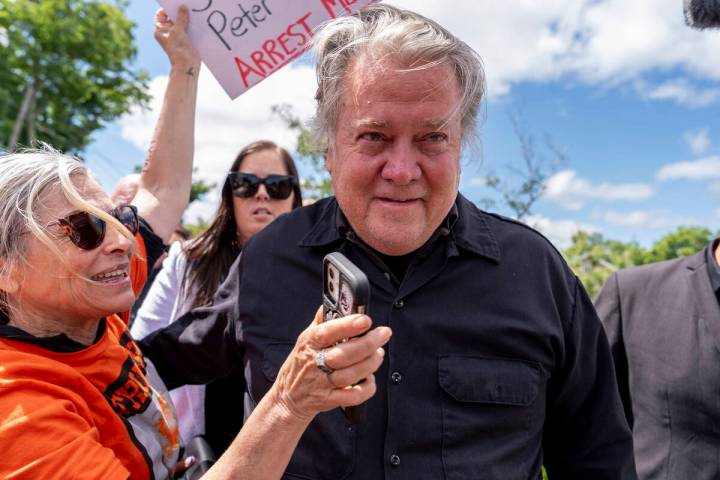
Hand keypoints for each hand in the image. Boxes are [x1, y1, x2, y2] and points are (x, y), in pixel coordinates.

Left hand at [154, 5, 200, 69]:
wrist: (187, 65)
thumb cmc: (178, 49)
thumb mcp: (177, 31)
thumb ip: (181, 18)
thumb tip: (183, 7)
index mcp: (160, 30)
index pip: (160, 15)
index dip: (166, 9)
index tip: (175, 4)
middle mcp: (168, 32)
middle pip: (172, 17)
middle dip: (179, 12)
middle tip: (186, 6)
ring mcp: (178, 36)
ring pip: (182, 22)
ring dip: (187, 18)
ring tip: (193, 12)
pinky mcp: (187, 39)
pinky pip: (189, 28)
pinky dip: (192, 24)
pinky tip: (197, 20)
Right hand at [270, 307, 391, 422]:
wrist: (289, 395)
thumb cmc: (302, 362)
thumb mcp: (305, 338)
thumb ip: (320, 321)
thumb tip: (331, 299)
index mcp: (309, 343)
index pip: (326, 332)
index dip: (347, 326)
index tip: (365, 319)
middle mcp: (314, 363)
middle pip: (343, 355)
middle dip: (367, 344)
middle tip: (383, 334)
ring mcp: (321, 383)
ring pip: (349, 375)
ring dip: (370, 364)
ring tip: (378, 354)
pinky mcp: (328, 400)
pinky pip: (352, 397)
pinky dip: (366, 388)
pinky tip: (370, 378)